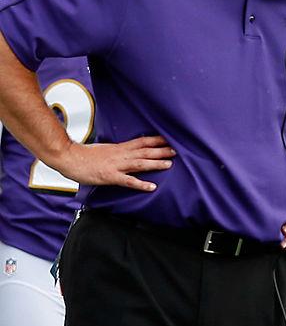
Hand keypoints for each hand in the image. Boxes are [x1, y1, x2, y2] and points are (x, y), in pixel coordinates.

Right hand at [53, 136, 175, 191]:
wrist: (68, 157)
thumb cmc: (84, 155)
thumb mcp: (105, 149)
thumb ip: (118, 150)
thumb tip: (128, 151)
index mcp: (120, 148)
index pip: (142, 141)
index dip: (156, 140)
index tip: (170, 138)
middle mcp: (120, 155)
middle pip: (145, 151)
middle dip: (161, 150)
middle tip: (176, 150)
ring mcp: (116, 165)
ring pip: (140, 164)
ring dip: (155, 164)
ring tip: (170, 164)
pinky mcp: (110, 177)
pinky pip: (128, 181)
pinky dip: (140, 184)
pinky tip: (152, 187)